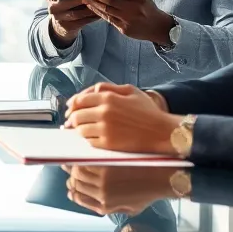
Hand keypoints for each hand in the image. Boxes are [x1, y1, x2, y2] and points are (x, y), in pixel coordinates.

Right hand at [43, 0, 99, 46]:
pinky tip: (100, 12)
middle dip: (77, 0)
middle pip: (63, 4)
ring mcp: (59, 18)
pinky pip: (82, 21)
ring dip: (88, 9)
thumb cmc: (65, 1)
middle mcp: (52, 7)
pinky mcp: (68, 27)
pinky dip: (92, 17)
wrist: (62, 23)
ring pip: (75, 14)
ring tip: (98, 3)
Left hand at [64, 83, 181, 153]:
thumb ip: (108, 87)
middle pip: (76, 116)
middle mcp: (104, 113)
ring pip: (80, 130)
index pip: (79, 101)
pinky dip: (88, 140)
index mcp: (108, 98)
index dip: (72, 105)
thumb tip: (90, 91)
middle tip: (71, 122)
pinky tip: (93, 138)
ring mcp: (105, 129)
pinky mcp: (108, 144)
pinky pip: (89, 142)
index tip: (70, 109)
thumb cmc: (148, 111)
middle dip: (72, 119)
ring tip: (81, 130)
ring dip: (79, 130)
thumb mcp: (130, 90)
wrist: (162, 132)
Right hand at [64, 165, 182, 215]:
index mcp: (105, 206)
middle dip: (71, 178)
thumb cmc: (148, 192)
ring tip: (76, 161)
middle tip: (70, 171)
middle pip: (75, 185)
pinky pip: (85, 162)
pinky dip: (82, 158)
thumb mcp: (130, 209)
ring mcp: (102, 180)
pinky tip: (83, 154)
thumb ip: (112, 208)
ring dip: (74, 167)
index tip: (71, 187)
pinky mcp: (105, 166)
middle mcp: (100, 194)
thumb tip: (96, 204)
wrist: (162, 178)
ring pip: (77, 173)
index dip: (72, 191)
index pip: (79, 198)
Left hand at [81, 0, 174, 44]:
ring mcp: (128, 20)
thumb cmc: (148, 7)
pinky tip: (91, 6)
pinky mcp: (123, 29)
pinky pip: (108, 19)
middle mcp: (133, 9)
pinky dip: (98, 12)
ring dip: (93, 3)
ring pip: (107, 10)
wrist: (158, 28)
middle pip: (110, 0)